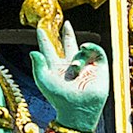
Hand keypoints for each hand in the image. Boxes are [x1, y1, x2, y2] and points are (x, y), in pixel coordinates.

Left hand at [29, 17, 111, 132]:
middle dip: (67, 34)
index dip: (45, 39)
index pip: (49, 49)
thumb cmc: (59, 98)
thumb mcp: (43, 80)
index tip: (40, 28)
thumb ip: (38, 65)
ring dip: (78, 53)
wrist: (78, 109)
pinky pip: (96, 51)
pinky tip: (84, 47)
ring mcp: (85, 66)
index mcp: (56, 67)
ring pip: (81, 48)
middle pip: (69, 45)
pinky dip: (90, 47)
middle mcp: (70, 65)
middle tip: (66, 23)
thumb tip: (33, 51)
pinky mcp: (99, 67)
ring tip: (75, 68)